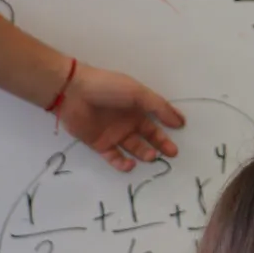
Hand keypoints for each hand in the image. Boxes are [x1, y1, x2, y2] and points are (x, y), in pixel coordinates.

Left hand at [54, 63, 185, 171]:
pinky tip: (131, 163)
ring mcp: (114, 133)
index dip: (169, 125)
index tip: (180, 133)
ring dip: (144, 153)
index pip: (156, 118)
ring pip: (134, 148)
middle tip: (172, 153)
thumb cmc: (108, 88)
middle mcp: (127, 120)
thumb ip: (159, 108)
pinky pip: (115, 157)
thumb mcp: (138, 93)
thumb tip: (180, 122)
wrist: (73, 93)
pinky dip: (123, 163)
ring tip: (151, 156)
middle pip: (148, 136)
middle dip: (161, 145)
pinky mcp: (100, 144)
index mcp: (137, 106)